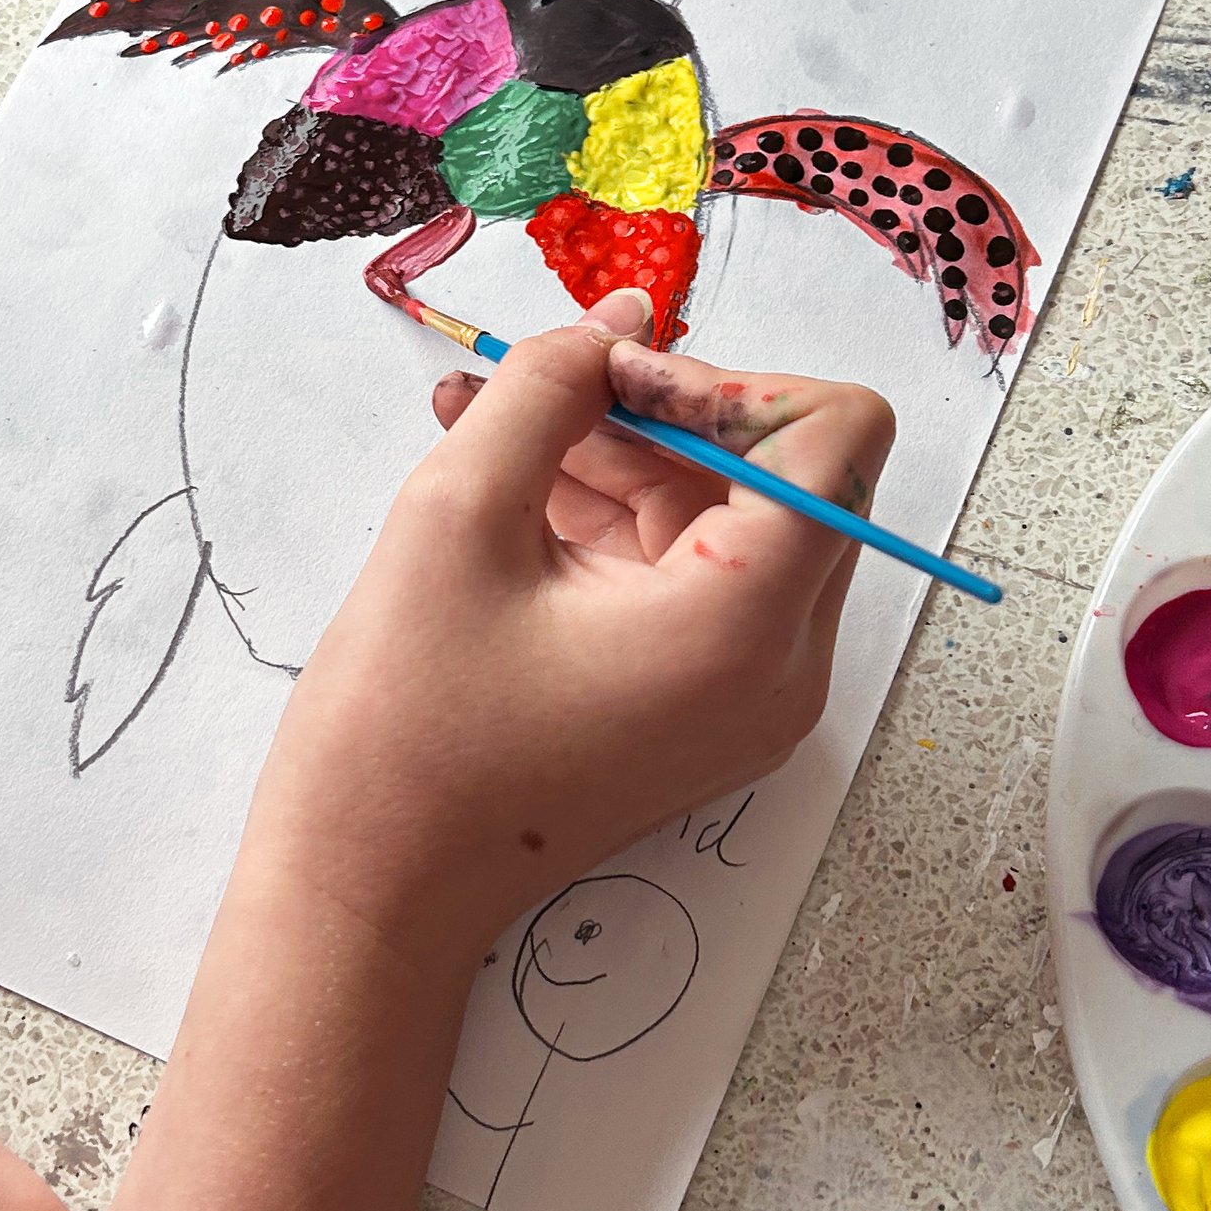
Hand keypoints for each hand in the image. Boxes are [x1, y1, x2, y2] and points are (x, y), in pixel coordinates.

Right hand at [238, 288, 893, 975]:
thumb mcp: (457, 514)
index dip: (727, 378)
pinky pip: (696, 578)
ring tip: (483, 427)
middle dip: (666, 412)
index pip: (838, 432)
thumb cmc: (404, 729)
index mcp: (747, 623)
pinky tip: (508, 490)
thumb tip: (623, 319)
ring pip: (731, 517)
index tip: (608, 386)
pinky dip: (616, 521)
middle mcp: (784, 667)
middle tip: (536, 393)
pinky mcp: (707, 710)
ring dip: (623, 456)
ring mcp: (751, 698)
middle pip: (789, 470)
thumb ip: (551, 386)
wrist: (371, 892)